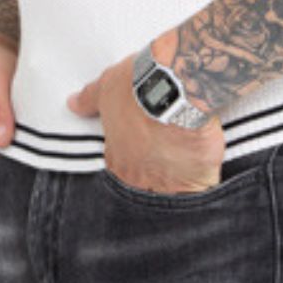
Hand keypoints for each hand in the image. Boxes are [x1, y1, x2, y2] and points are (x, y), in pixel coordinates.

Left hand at [69, 50, 223, 191]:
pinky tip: (208, 172)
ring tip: (189, 169)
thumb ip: (90, 100)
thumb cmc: (137, 87)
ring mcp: (168, 183)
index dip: (135, 166)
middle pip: (147, 191)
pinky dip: (205, 184)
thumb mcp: (107, 88)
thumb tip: (74, 103)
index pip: (122, 175)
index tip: (145, 155)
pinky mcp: (197, 180)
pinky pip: (202, 192)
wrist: (174, 86)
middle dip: (156, 181)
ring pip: (174, 196)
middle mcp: (139, 178)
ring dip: (180, 186)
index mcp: (118, 161)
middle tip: (169, 163)